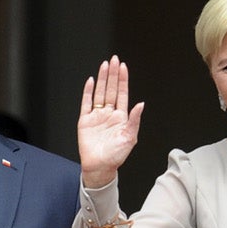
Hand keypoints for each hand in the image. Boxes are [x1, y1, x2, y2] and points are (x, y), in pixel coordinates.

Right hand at [77, 57, 143, 187]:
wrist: (99, 167)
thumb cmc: (115, 156)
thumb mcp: (130, 138)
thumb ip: (134, 120)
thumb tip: (141, 104)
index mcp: (121, 117)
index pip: (121, 93)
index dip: (122, 80)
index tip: (123, 67)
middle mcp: (109, 114)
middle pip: (110, 89)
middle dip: (113, 74)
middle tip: (114, 60)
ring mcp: (97, 116)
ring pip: (99, 93)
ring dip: (102, 79)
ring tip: (104, 66)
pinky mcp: (85, 121)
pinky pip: (86, 103)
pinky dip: (87, 92)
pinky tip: (90, 81)